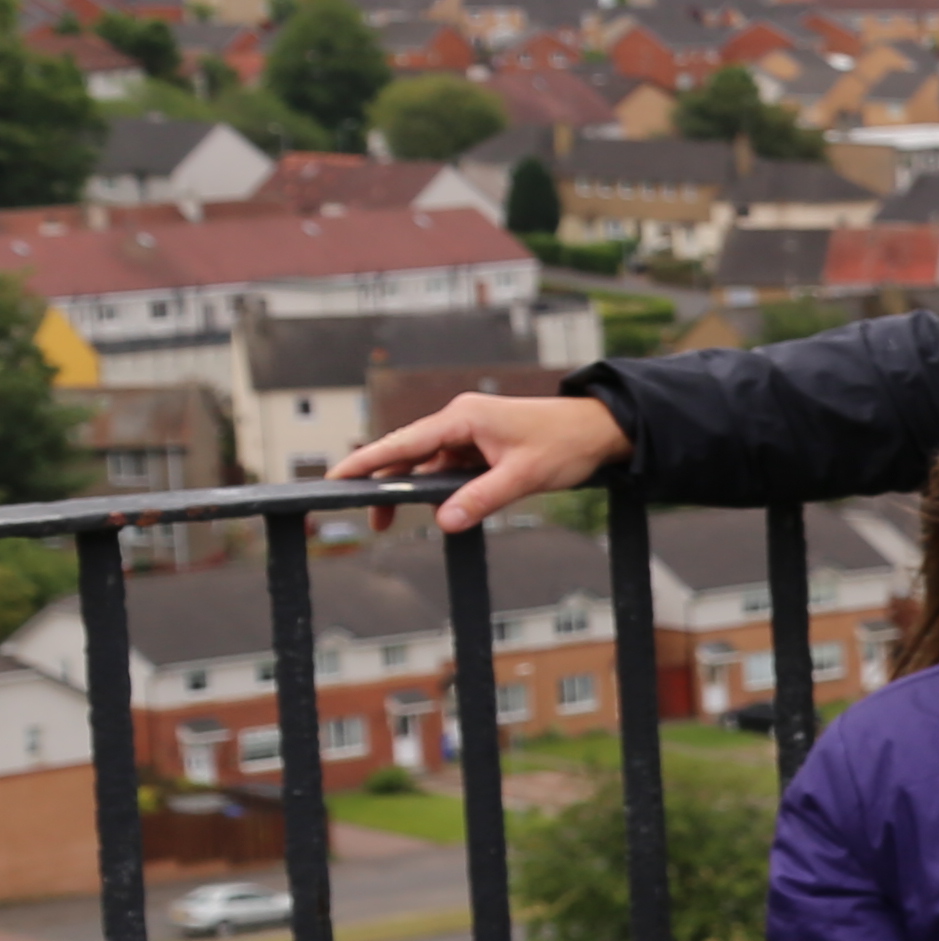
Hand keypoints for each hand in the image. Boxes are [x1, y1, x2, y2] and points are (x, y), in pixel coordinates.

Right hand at [338, 390, 627, 535]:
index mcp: (464, 418)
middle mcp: (461, 420)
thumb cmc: (566, 444)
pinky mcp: (481, 445)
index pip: (403, 442)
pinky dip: (440, 489)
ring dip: (412, 490)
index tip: (335, 478)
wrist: (601, 429)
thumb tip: (444, 522)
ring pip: (427, 464)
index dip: (367, 461)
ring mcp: (470, 432)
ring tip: (386, 521)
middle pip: (408, 454)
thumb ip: (482, 499)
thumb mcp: (523, 477)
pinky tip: (436, 509)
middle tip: (367, 519)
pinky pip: (450, 468)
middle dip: (384, 484)